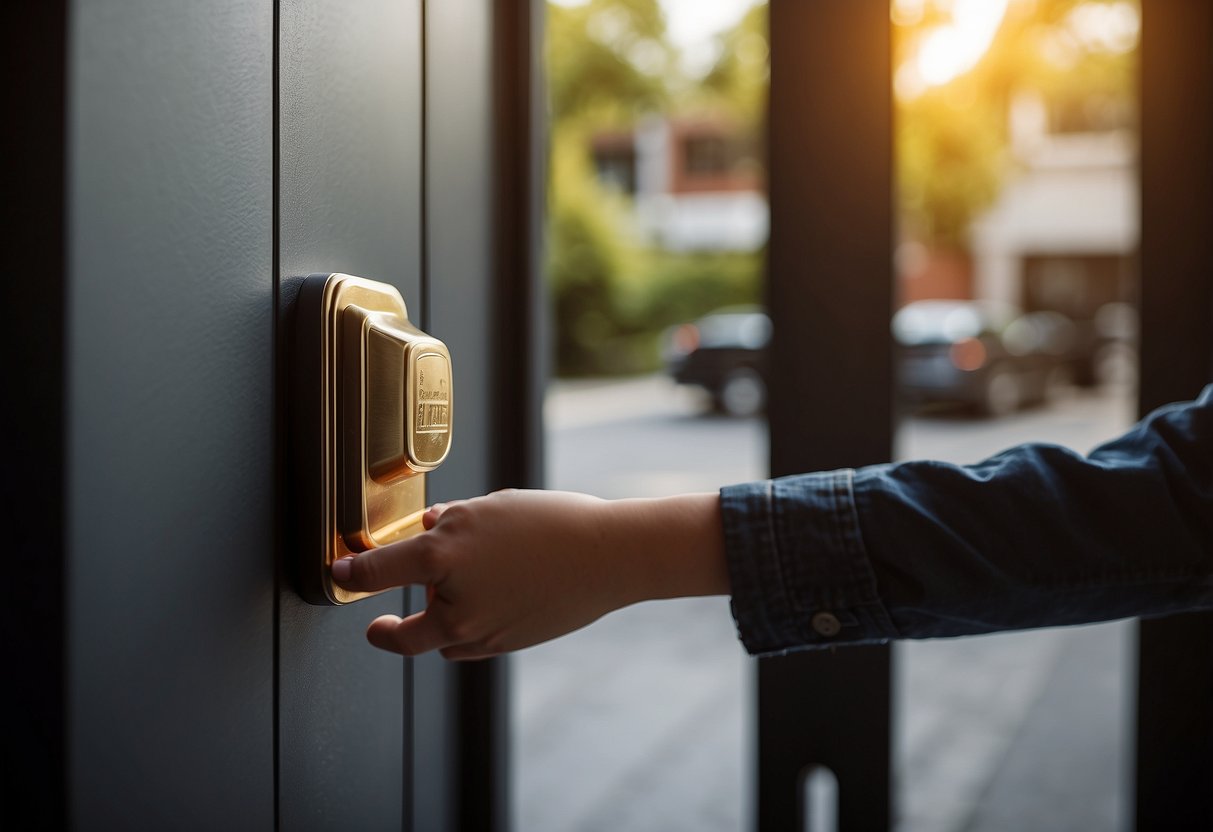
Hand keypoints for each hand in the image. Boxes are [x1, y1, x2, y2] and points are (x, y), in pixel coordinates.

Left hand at [330, 489, 727, 659]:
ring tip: (464, 592)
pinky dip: (467, 628)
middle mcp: (456, 602)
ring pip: (440, 639)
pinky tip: (490, 601)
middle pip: (402, 635)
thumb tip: (428, 531)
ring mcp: (481, 631)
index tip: (341, 574)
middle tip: (380, 626)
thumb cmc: (553, 523)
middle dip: (387, 631)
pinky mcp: (505, 645)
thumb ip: (450, 523)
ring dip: (438, 623)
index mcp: (445, 557)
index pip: (379, 572)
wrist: (607, 558)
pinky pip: (470, 643)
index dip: (353, 574)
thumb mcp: (491, 507)